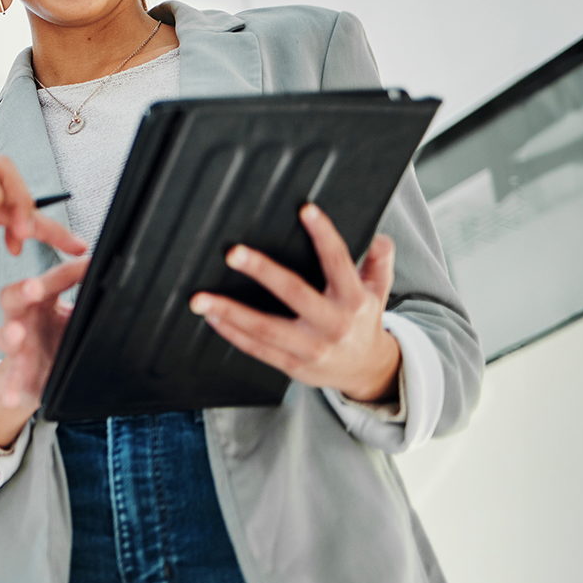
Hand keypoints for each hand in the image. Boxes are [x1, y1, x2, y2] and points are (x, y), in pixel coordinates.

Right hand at [0, 257, 89, 446]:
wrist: (40, 376)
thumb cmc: (57, 338)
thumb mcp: (77, 318)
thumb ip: (92, 302)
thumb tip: (121, 281)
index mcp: (43, 300)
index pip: (53, 279)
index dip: (69, 271)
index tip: (88, 263)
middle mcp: (24, 318)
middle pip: (13, 296)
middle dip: (22, 290)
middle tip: (33, 288)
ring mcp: (16, 346)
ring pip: (5, 335)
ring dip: (10, 334)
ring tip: (18, 335)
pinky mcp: (15, 373)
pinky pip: (10, 380)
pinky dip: (10, 389)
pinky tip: (12, 396)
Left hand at [189, 203, 401, 402]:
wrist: (367, 372)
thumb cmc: (364, 322)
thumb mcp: (378, 292)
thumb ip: (379, 265)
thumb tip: (382, 239)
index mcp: (353, 300)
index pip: (338, 262)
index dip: (324, 235)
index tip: (306, 210)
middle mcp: (332, 323)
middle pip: (294, 293)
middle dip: (262, 271)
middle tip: (233, 253)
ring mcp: (311, 347)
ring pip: (265, 328)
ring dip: (229, 311)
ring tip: (200, 298)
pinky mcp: (293, 365)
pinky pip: (257, 349)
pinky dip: (232, 333)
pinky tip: (212, 318)